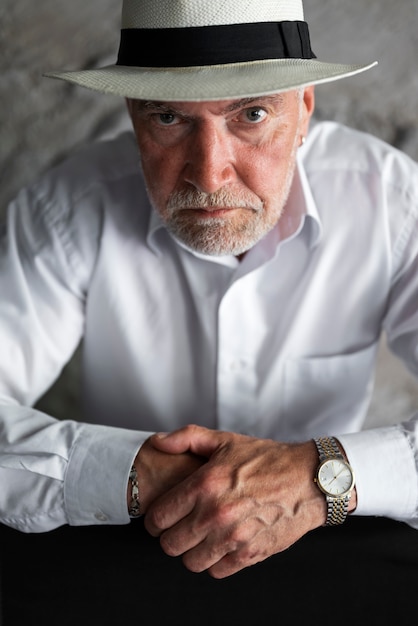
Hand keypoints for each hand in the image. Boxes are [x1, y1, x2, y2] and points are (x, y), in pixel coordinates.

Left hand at [144, 425, 326, 577]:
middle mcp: (215, 513)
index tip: (163, 515)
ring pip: (190, 562)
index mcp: (204, 484)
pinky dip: (215, 562)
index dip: (156, 518)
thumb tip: (158, 443)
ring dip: (192, 551)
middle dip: (171, 536)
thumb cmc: (266, 459)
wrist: (308, 479)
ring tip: (201, 536)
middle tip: (181, 526)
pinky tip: (221, 544)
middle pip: (170, 545)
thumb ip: (187, 438)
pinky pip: (216, 571)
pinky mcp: (250, 554)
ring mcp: (232, 537)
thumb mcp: (225, 440)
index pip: (158, 517)